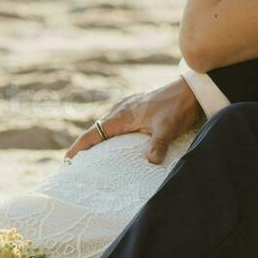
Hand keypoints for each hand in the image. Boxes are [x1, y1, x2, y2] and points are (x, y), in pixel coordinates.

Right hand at [65, 77, 203, 164]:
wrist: (190, 89)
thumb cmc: (177, 107)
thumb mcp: (168, 127)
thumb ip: (158, 144)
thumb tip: (152, 161)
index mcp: (121, 116)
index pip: (92, 134)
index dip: (79, 149)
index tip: (67, 162)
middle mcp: (120, 110)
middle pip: (96, 131)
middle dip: (85, 148)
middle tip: (77, 168)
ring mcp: (127, 107)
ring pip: (106, 126)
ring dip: (98, 140)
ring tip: (93, 160)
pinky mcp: (135, 107)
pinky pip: (116, 123)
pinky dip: (111, 134)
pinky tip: (116, 145)